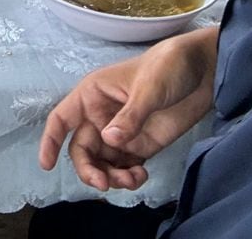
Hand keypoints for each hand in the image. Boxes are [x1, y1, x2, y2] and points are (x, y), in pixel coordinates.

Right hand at [38, 28, 216, 191]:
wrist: (205, 72)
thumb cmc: (168, 67)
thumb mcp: (149, 88)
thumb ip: (129, 116)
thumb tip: (108, 140)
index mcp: (93, 95)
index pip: (62, 118)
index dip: (51, 140)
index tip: (47, 164)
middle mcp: (101, 116)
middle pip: (82, 149)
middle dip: (89, 169)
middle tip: (104, 184)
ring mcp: (121, 133)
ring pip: (103, 163)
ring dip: (111, 177)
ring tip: (132, 179)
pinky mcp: (141, 146)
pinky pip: (125, 168)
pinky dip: (128, 178)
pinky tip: (141, 176)